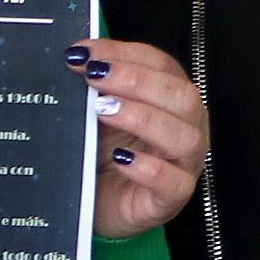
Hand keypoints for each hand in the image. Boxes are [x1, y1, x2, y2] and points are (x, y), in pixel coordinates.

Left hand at [70, 39, 206, 237]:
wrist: (93, 206)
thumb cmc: (101, 155)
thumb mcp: (95, 116)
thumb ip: (93, 88)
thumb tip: (75, 57)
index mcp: (170, 100)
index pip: (162, 66)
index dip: (126, 54)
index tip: (86, 53)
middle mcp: (184, 129)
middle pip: (181, 96)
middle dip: (137, 80)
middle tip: (95, 76)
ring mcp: (182, 165)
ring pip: (184, 137)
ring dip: (143, 118)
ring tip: (103, 111)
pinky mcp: (171, 200)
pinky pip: (174, 183)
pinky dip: (149, 168)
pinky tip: (122, 158)